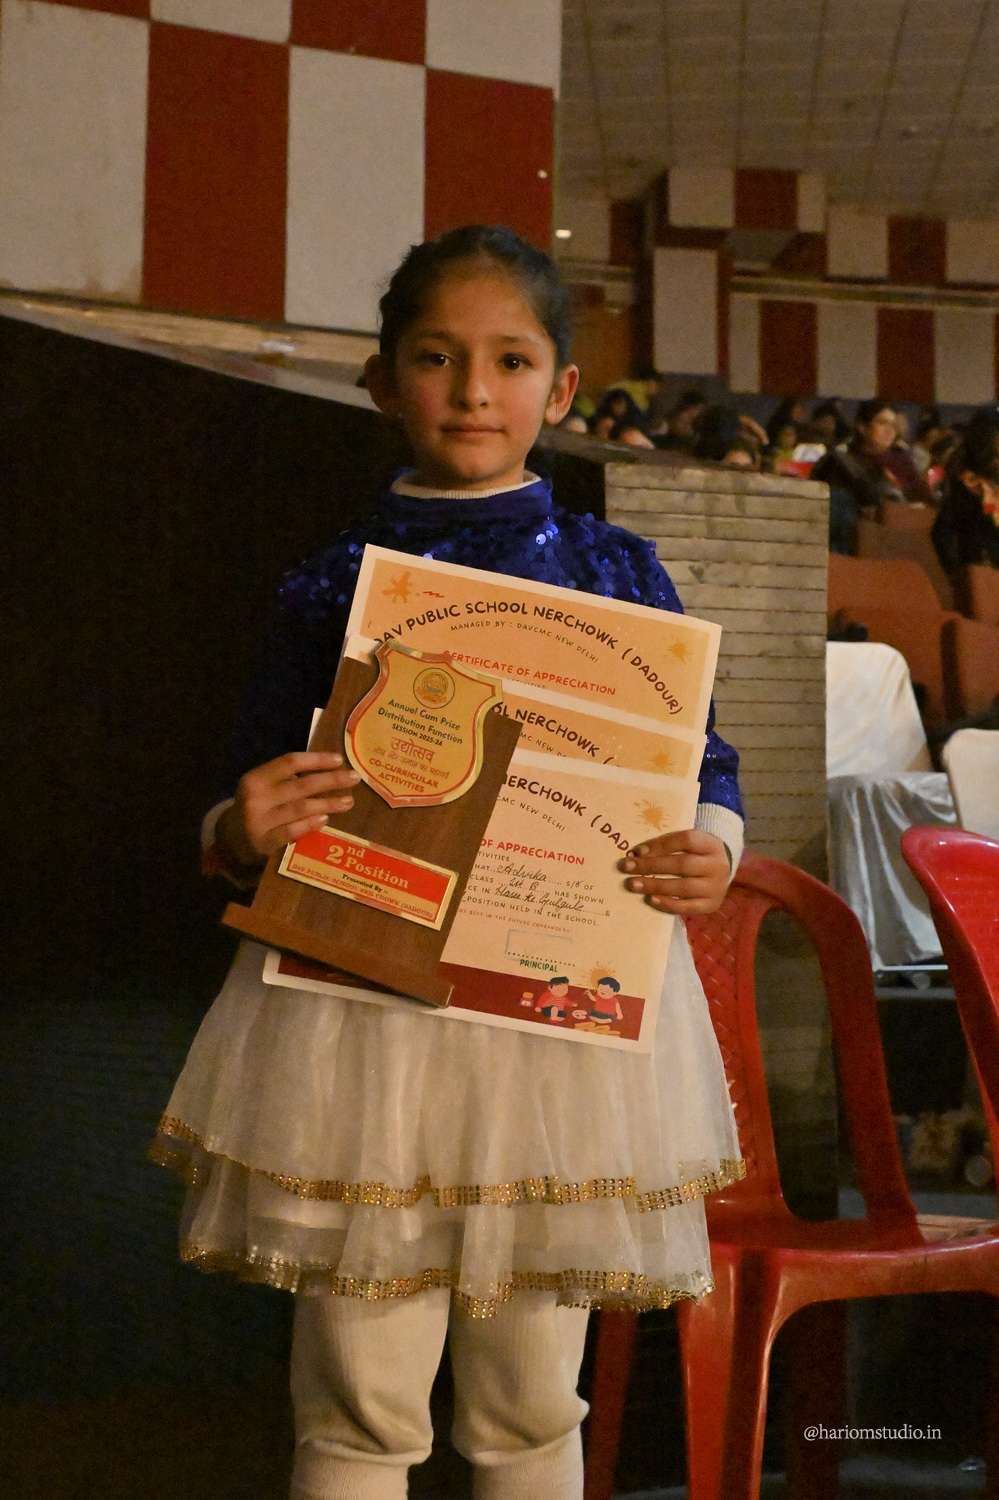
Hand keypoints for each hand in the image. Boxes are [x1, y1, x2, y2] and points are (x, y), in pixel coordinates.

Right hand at [217, 751, 360, 866]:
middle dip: (331, 781)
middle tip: (354, 778)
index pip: (290, 762)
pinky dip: (309, 824)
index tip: (339, 760)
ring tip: (348, 801)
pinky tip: (325, 819)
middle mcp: (255, 797)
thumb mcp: (264, 787)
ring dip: (328, 803)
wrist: (231, 839)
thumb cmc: (257, 806)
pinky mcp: (264, 842)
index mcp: (256, 778)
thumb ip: (288, 778)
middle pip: (301, 785)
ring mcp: (258, 821)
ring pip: (300, 808)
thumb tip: (329, 767)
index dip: (317, 760)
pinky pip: (292, 831)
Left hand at [619, 829, 729, 914]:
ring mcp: (716, 887)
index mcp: (711, 844)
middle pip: (682, 864)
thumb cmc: (697, 855)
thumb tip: (636, 854)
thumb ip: (668, 846)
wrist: (722, 873)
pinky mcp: (711, 905)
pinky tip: (650, 899)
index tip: (637, 851)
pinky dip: (667, 904)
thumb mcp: (690, 844)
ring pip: (684, 887)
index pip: (685, 840)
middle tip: (626, 867)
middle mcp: (717, 865)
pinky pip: (687, 907)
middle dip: (651, 866)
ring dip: (655, 885)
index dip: (660, 845)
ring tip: (633, 884)